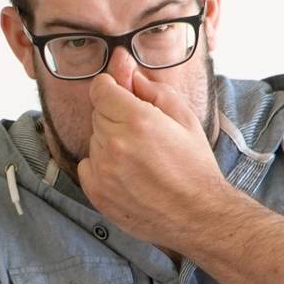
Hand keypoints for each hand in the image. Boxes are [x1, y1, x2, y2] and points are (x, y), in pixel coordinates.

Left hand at [76, 72, 226, 249]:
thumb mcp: (184, 118)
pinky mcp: (96, 192)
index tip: (120, 93)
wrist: (197, 215)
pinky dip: (101, 166)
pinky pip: (87, 165)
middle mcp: (114, 144)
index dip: (111, 87)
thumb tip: (126, 68)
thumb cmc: (194, 167)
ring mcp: (102, 170)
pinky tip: (127, 174)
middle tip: (144, 134)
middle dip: (116, 116)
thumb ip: (151, 89)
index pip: (100, 89)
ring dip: (110, 142)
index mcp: (137, 120)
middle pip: (98, 114)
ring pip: (94, 140)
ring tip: (139, 158)